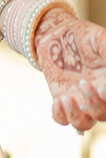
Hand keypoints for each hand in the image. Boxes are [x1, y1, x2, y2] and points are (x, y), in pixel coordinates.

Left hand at [36, 8, 105, 130]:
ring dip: (76, 116)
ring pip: (84, 124)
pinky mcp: (63, 100)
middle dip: (95, 104)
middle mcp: (99, 96)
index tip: (104, 88)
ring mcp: (80, 100)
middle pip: (103, 115)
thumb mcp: (99, 39)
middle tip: (83, 83)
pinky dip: (60, 115)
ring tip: (65, 98)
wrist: (56, 34)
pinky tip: (57, 100)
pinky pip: (62, 119)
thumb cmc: (82, 36)